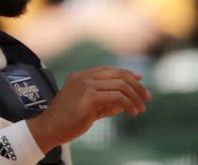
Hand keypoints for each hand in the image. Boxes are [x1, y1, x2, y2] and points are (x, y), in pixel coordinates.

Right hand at [28, 66, 150, 150]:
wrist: (51, 127)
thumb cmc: (68, 119)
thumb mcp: (90, 107)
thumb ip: (107, 102)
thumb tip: (127, 100)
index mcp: (82, 76)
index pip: (110, 70)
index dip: (128, 74)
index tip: (140, 81)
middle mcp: (84, 77)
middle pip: (119, 75)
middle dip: (137, 86)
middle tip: (147, 98)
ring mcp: (86, 85)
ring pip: (121, 85)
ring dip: (135, 97)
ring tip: (140, 109)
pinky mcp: (89, 97)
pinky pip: (117, 97)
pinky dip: (129, 104)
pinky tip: (132, 112)